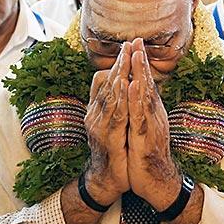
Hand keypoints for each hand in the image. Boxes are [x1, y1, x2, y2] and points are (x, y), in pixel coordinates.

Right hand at [83, 43, 131, 206]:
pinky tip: (127, 85)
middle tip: (128, 44)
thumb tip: (115, 87)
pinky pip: (115, 114)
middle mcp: (96, 115)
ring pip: (110, 96)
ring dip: (118, 75)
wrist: (106, 180)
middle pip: (107, 84)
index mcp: (97, 111)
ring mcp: (100, 126)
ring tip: (126, 57)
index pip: (104, 82)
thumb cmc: (111, 151)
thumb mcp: (110, 125)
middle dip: (119, 63)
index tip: (126, 47)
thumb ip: (111, 106)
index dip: (115, 64)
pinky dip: (121, 98)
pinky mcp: (108, 138)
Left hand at [127, 39, 181, 210]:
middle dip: (141, 62)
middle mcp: (153, 115)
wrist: (157, 182)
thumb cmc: (147, 156)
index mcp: (150, 112)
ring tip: (137, 55)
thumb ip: (140, 112)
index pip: (145, 84)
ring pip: (146, 96)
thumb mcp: (142, 130)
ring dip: (141, 74)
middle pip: (147, 84)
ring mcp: (151, 126)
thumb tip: (136, 96)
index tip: (135, 44)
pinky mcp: (146, 138)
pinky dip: (137, 101)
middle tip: (136, 40)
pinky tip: (134, 87)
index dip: (140, 64)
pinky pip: (141, 117)